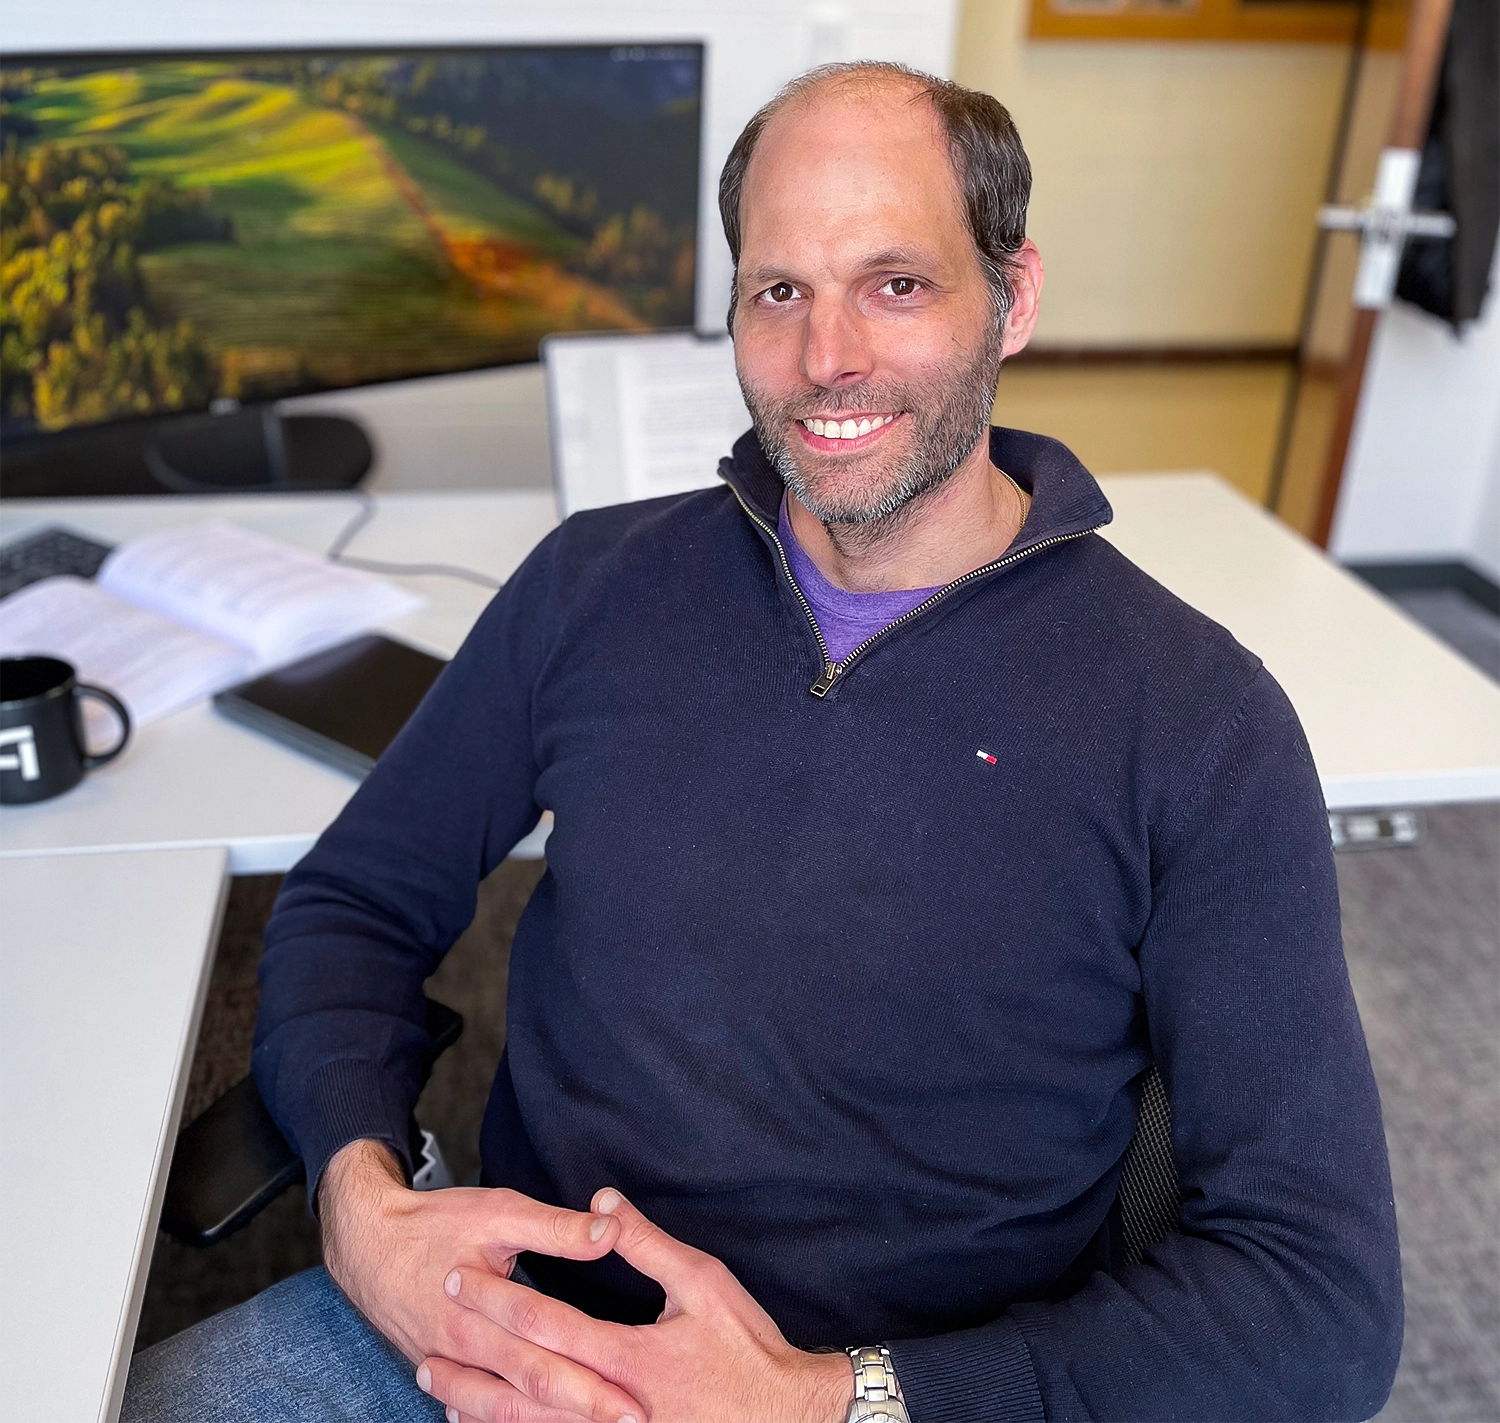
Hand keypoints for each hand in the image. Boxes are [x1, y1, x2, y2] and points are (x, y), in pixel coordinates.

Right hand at [319, 1140, 645, 1422]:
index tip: (635, 1395)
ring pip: (504, 1406)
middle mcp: (463, 1346)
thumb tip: (610, 1232)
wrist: (366, 1244)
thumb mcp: (498, 1210)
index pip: (546, 1344)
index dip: (590, 1372)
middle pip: (530, 1384)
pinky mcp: (441, 1372)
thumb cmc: (437, 1224)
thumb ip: (555, 1227)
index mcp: (479, 1307)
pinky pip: (478, 1408)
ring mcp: (448, 1366)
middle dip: (582, 1408)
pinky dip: (504, 1422)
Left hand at [420, 1187, 855, 1422]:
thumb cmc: (749, 1348)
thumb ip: (647, 1242)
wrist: (788, 1418)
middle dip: (472, 1368)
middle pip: (524, 1390)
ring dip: (480, 1412)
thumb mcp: (703, 1281)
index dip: (498, 1300)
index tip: (458, 1278)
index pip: (548, 1323)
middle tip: (426, 1351)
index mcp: (633, 1359)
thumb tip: (602, 1205)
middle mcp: (617, 1410)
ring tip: (439, 1390)